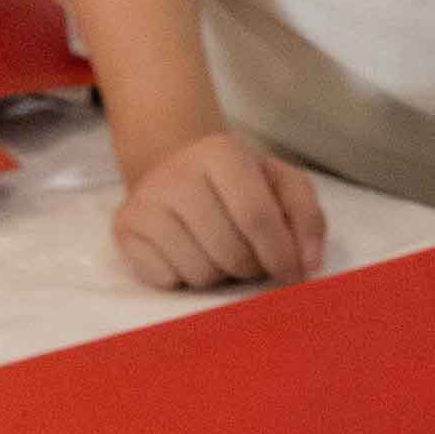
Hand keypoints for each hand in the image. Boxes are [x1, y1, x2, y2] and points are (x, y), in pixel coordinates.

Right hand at [113, 123, 329, 289]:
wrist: (175, 167)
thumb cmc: (238, 182)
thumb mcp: (280, 183)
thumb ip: (307, 218)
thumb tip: (309, 265)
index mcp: (221, 152)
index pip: (256, 216)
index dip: (280, 254)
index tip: (293, 274)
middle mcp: (177, 173)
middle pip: (230, 252)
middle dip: (251, 267)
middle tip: (250, 256)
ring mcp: (145, 202)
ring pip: (200, 273)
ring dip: (219, 274)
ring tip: (217, 249)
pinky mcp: (125, 229)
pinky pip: (167, 281)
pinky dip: (184, 278)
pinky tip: (187, 252)